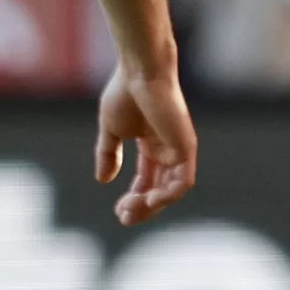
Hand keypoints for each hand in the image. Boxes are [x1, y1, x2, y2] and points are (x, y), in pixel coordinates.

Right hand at [95, 64, 196, 225]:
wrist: (140, 72)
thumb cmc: (125, 92)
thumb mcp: (111, 129)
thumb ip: (108, 153)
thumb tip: (103, 180)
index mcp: (152, 144)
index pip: (147, 180)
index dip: (134, 198)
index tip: (118, 210)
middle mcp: (168, 149)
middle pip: (160, 189)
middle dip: (142, 208)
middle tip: (124, 217)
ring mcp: (178, 149)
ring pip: (171, 191)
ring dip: (152, 206)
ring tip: (131, 209)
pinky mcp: (186, 147)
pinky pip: (183, 182)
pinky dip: (167, 196)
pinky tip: (149, 200)